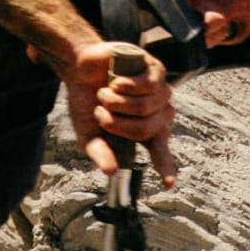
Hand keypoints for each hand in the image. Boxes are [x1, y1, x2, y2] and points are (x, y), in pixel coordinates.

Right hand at [64, 41, 176, 184]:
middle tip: (100, 112)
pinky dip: (125, 86)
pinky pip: (149, 85)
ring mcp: (159, 89)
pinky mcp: (155, 69)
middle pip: (147, 129)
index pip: (159, 150)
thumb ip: (99, 152)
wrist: (80, 67)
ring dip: (119, 102)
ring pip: (148, 107)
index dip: (165, 166)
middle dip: (118, 124)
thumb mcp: (87, 133)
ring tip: (104, 94)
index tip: (169, 184)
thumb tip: (112, 172)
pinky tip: (115, 82)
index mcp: (142, 129)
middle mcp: (156, 111)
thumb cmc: (86, 101)